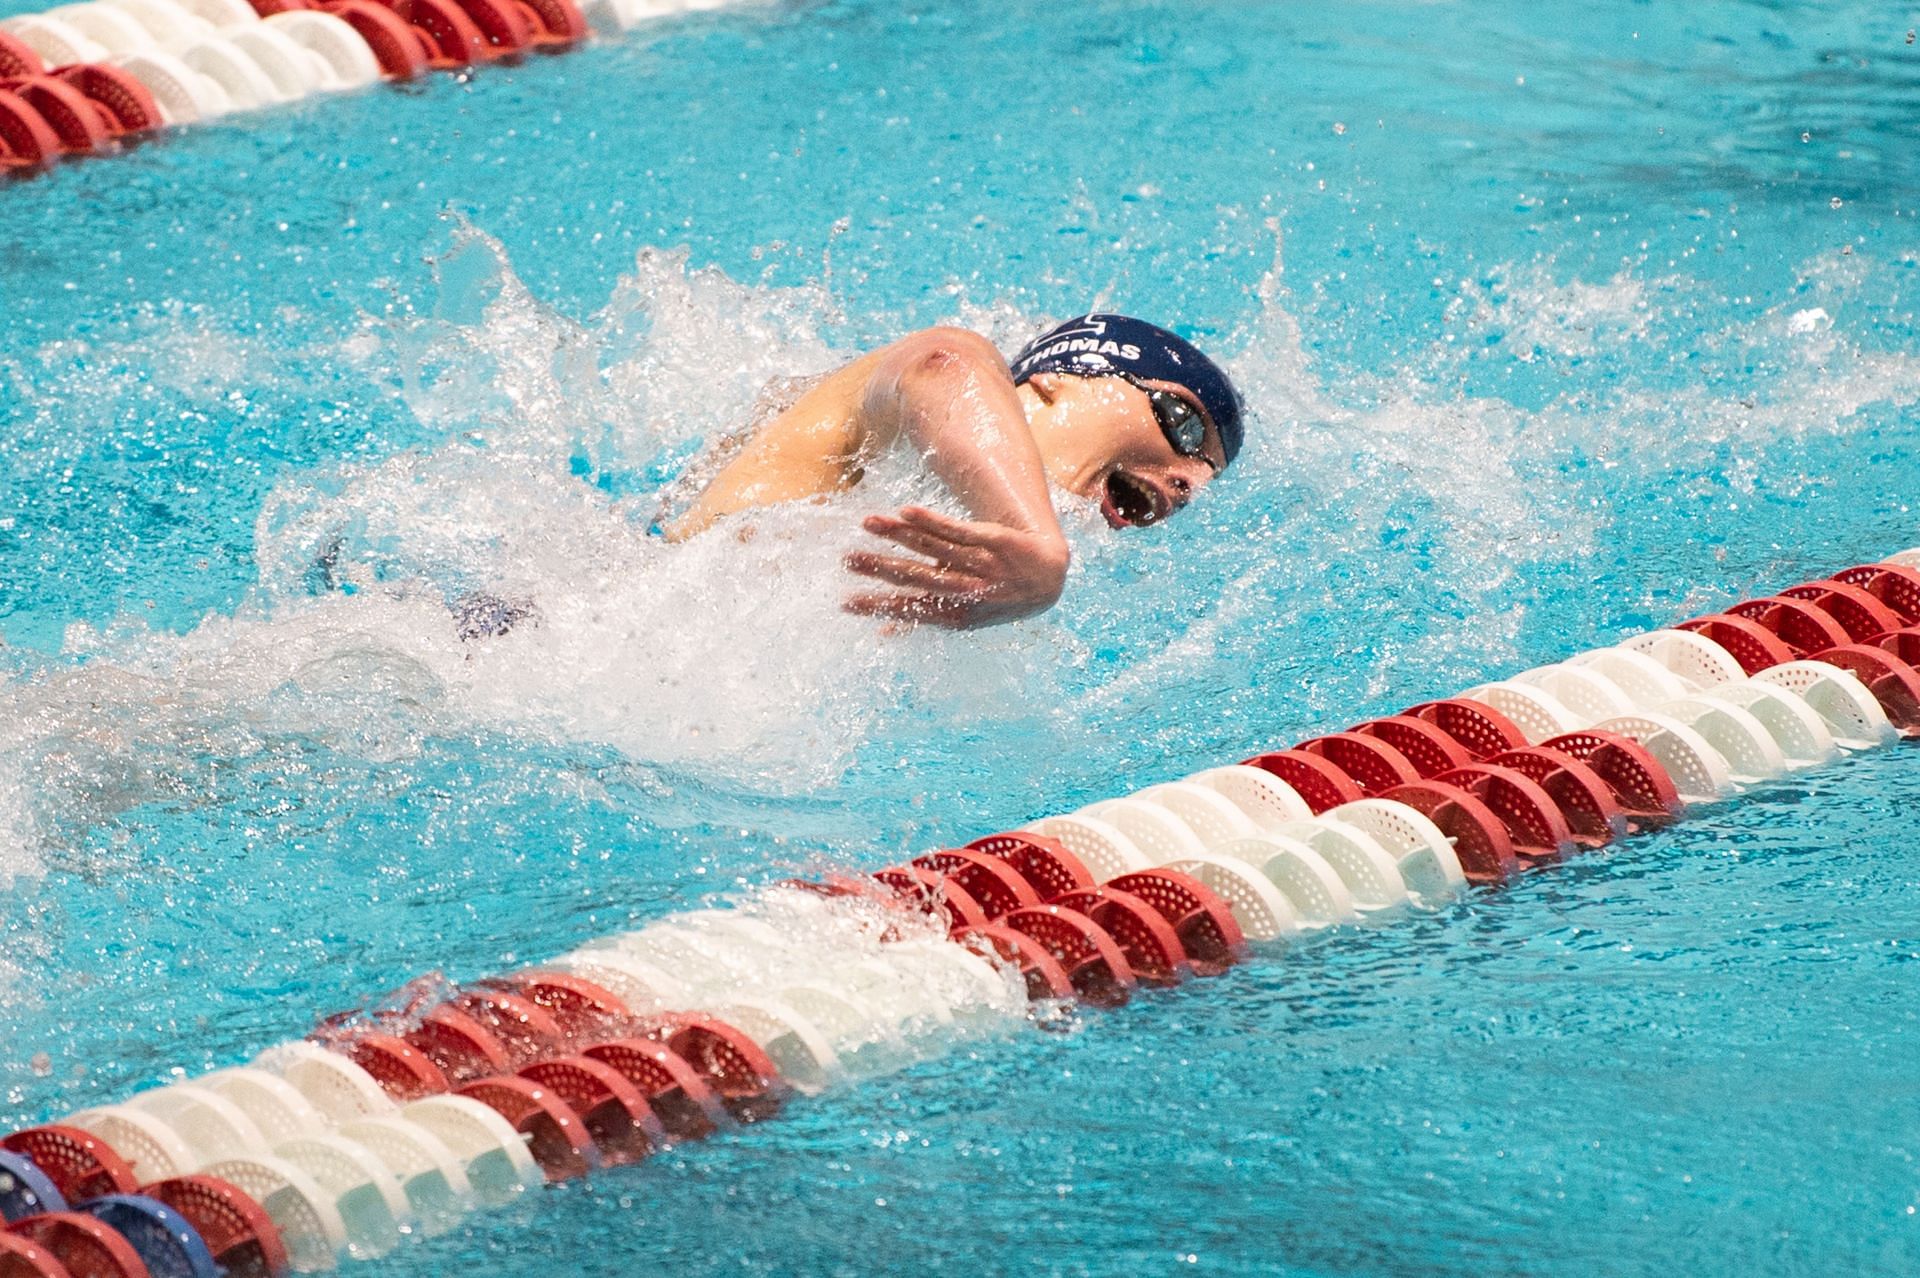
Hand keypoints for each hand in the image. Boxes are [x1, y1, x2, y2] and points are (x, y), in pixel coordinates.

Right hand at [844, 506, 1069, 629]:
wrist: (1048, 576)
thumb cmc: (996, 596)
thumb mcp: (964, 614)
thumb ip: (924, 618)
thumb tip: (883, 633)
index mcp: (956, 614)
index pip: (910, 609)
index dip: (878, 606)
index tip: (846, 602)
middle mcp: (968, 592)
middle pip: (918, 578)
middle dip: (881, 569)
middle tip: (849, 559)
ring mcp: (983, 566)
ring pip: (935, 549)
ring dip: (898, 535)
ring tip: (868, 523)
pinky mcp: (995, 541)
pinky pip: (960, 531)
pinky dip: (932, 521)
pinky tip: (906, 511)